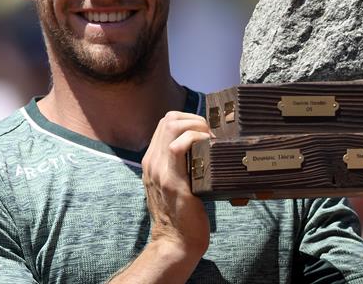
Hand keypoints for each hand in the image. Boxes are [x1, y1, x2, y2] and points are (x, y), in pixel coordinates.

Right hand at [141, 111, 212, 260]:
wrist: (176, 243)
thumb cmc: (184, 215)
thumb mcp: (178, 183)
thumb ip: (183, 165)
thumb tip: (207, 148)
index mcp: (153, 161)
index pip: (166, 123)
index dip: (188, 120)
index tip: (206, 133)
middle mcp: (152, 162)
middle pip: (168, 119)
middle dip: (194, 119)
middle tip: (211, 135)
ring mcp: (159, 171)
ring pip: (171, 125)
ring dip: (196, 126)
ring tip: (210, 140)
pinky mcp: (172, 181)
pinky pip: (178, 147)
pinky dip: (196, 139)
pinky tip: (208, 148)